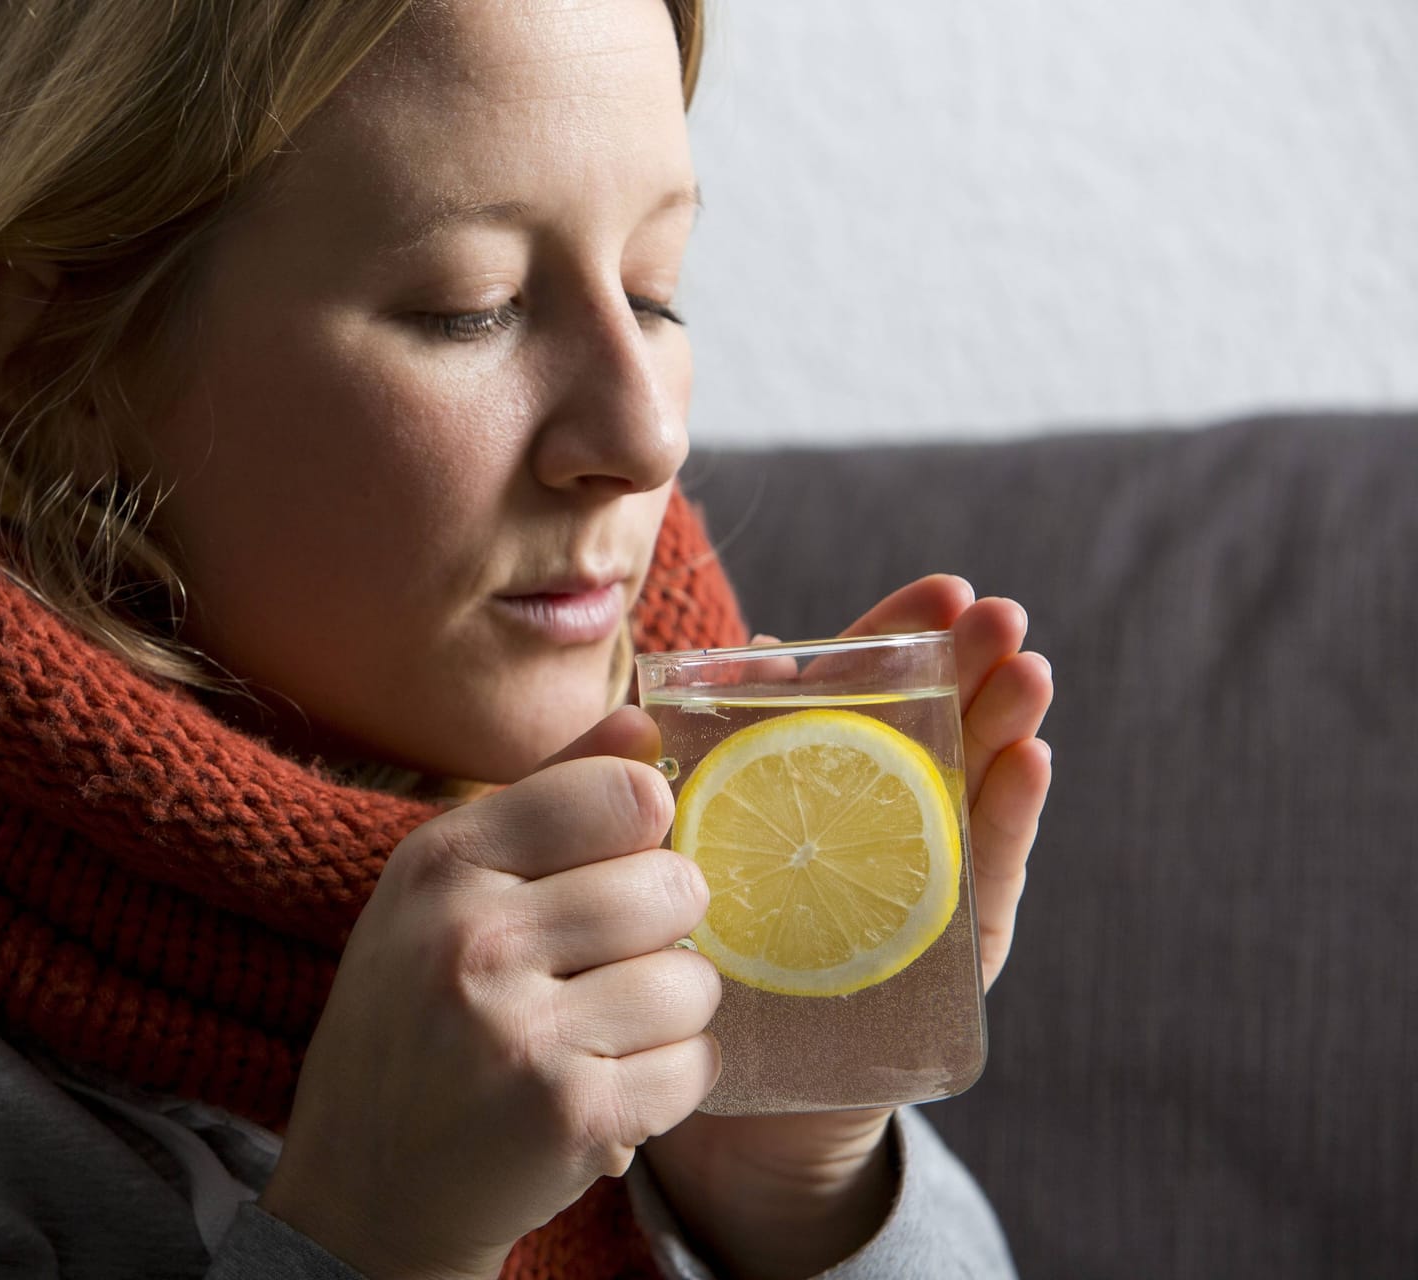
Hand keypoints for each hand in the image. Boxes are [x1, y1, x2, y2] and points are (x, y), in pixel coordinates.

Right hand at [260, 709, 722, 1279]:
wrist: (369, 1189)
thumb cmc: (419, 1016)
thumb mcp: (448, 888)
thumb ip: (551, 794)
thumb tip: (647, 719)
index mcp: (443, 861)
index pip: (619, 792)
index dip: (643, 829)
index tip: (617, 864)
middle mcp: (473, 936)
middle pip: (674, 884)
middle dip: (663, 928)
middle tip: (608, 963)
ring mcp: (520, 1030)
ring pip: (695, 980)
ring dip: (670, 1012)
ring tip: (604, 1029)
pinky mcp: (570, 1115)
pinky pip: (696, 1065)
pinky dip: (671, 1081)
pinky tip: (609, 1084)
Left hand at [643, 575, 1052, 1279]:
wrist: (731, 1093)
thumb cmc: (703, 950)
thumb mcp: (690, 846)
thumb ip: (695, 765)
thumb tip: (721, 678)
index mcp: (816, 781)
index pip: (865, 692)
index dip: (901, 639)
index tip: (940, 591)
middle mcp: (882, 819)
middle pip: (935, 726)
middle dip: (971, 667)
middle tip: (998, 615)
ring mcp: (923, 881)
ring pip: (971, 788)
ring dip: (1003, 728)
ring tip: (1027, 674)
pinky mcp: (947, 951)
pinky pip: (979, 879)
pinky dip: (1003, 822)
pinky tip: (1027, 767)